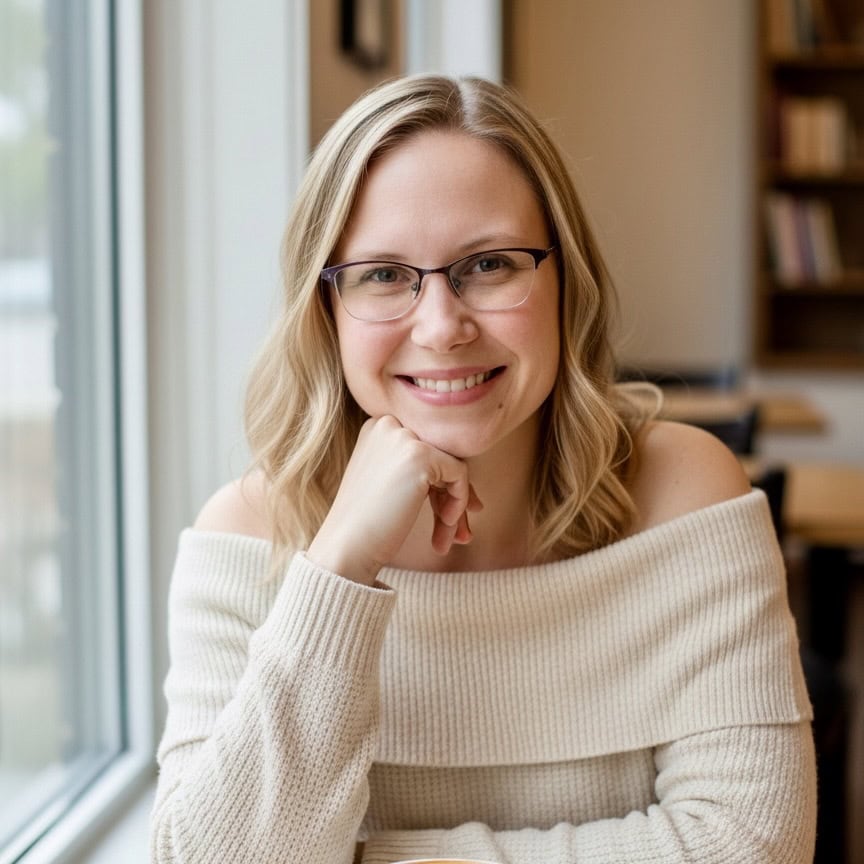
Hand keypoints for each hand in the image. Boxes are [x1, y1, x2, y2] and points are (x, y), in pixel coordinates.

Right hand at [306, 416, 481, 584]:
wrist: (347, 546)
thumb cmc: (367, 525)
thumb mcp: (393, 487)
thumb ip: (424, 476)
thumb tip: (474, 497)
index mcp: (378, 428)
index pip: (426, 448)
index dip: (440, 484)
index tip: (446, 515)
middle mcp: (388, 424)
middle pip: (441, 456)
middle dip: (453, 496)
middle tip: (460, 533)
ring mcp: (403, 437)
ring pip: (452, 467)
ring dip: (456, 506)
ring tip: (452, 540)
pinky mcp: (420, 455)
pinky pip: (460, 474)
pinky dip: (459, 502)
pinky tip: (445, 525)